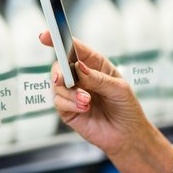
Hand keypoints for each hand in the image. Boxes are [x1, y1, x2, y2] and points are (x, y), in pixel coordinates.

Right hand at [39, 31, 151, 157]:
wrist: (127, 136)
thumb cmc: (126, 108)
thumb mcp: (119, 89)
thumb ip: (98, 78)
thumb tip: (78, 67)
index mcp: (93, 64)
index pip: (73, 48)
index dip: (58, 39)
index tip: (45, 36)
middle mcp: (79, 76)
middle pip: (59, 66)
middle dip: (59, 71)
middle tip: (63, 78)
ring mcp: (72, 93)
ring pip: (57, 85)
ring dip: (70, 93)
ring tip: (87, 101)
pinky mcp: (67, 109)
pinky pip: (59, 102)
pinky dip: (70, 103)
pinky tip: (85, 108)